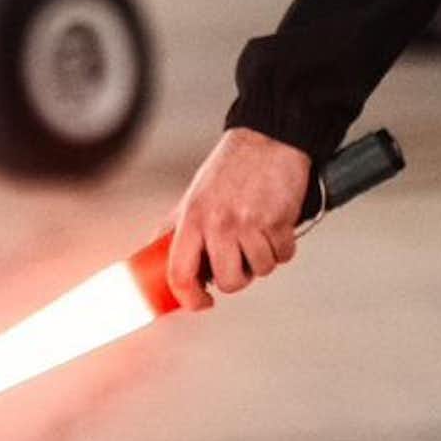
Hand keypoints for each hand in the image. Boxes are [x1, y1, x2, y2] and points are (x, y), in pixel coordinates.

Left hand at [163, 128, 312, 310]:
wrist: (268, 138)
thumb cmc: (231, 166)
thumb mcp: (194, 194)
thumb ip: (178, 227)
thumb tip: (157, 256)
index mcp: (192, 217)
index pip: (180, 273)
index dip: (189, 298)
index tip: (200, 302)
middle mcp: (219, 222)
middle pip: (228, 282)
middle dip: (237, 277)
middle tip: (238, 259)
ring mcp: (249, 223)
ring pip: (260, 271)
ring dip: (263, 258)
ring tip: (258, 233)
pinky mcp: (278, 222)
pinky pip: (283, 256)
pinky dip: (283, 247)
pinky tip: (276, 225)